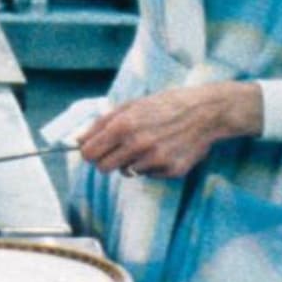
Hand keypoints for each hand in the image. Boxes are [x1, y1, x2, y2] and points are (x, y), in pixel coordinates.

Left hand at [77, 82, 262, 178]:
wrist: (203, 112)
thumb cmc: (163, 105)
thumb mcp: (129, 106)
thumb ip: (101, 123)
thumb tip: (78, 140)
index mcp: (123, 125)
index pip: (89, 153)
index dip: (88, 152)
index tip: (94, 151)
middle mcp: (137, 144)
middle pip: (103, 168)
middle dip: (105, 161)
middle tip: (116, 152)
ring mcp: (155, 160)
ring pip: (126, 172)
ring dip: (130, 162)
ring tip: (145, 146)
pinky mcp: (171, 171)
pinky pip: (148, 175)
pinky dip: (150, 166)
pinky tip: (162, 150)